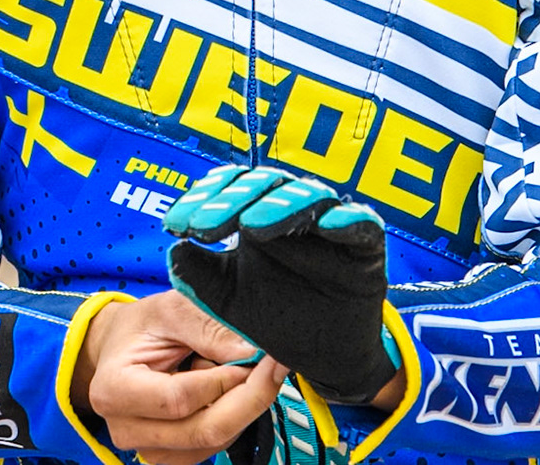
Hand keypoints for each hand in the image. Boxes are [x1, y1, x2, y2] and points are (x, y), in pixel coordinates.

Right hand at [73, 289, 285, 464]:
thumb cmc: (140, 327)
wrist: (120, 349)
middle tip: (273, 365)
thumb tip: (250, 352)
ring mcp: (150, 449)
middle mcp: (128, 430)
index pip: (180, 400)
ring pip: (216, 441)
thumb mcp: (170, 309)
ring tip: (227, 368)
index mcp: (115, 391)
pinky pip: (216, 444)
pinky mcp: (172, 455)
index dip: (224, 380)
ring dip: (239, 406)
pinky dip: (231, 415)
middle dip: (249, 398)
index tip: (253, 356)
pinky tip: (224, 389)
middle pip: (204, 430)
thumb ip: (207, 328)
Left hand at [165, 165, 398, 404]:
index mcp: (261, 213)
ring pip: (309, 196)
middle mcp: (296, 210)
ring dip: (280, 206)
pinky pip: (359, 223)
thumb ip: (200, 275)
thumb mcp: (228, 299)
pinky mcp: (367, 243)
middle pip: (267, 184)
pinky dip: (345, 219)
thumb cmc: (276, 317)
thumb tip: (172, 250)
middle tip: (206, 223)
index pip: (233, 188)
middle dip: (234, 200)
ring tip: (251, 223)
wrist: (323, 355)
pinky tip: (325, 225)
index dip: (205, 198)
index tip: (176, 223)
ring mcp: (332, 223)